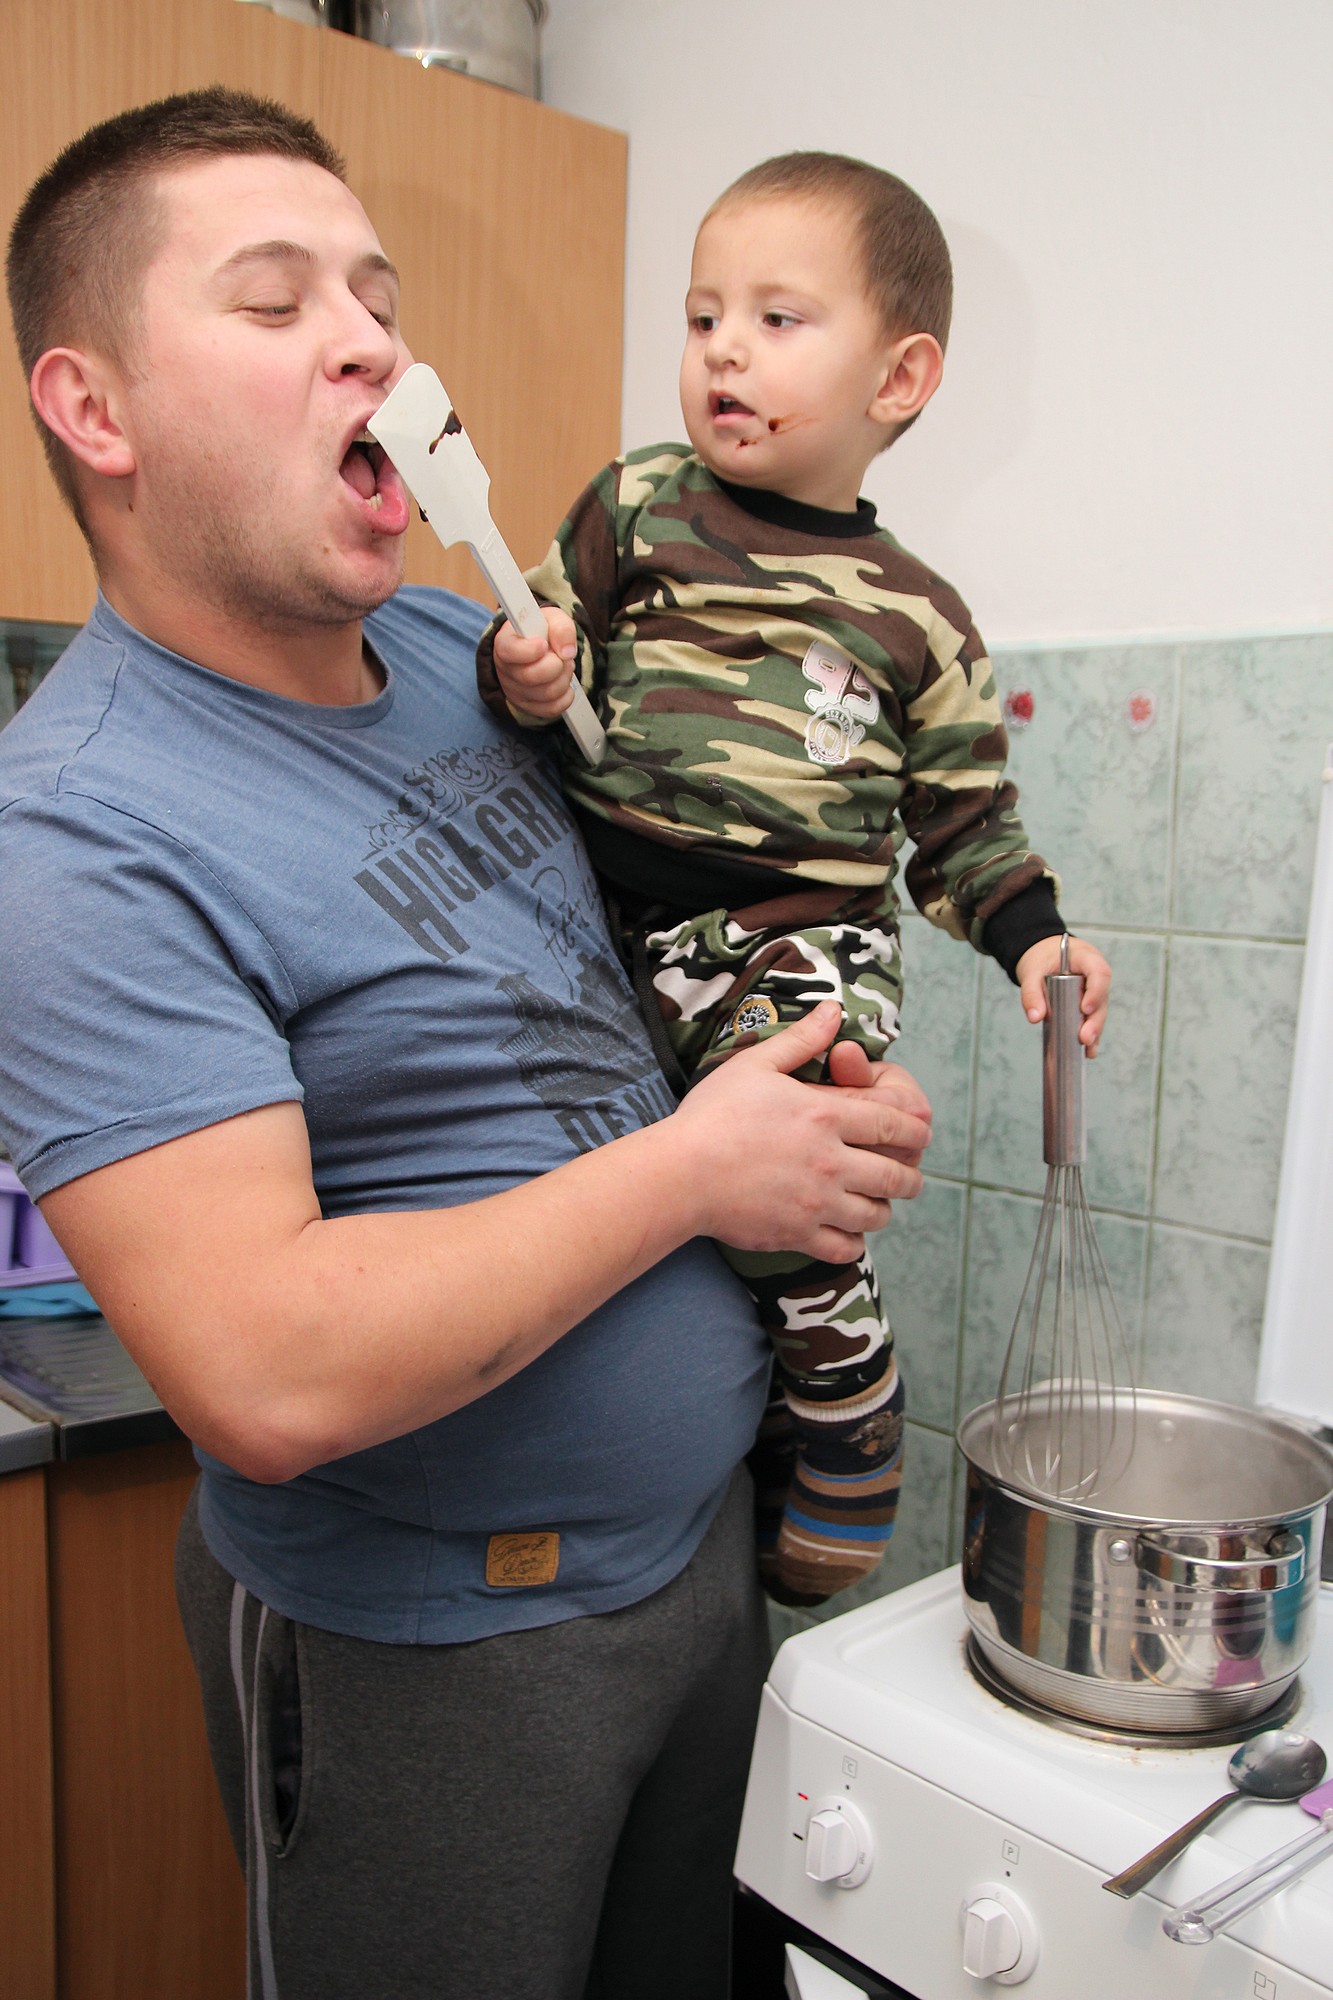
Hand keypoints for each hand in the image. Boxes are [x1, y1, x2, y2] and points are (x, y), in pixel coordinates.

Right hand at [492, 606, 578, 719]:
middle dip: (556, 665)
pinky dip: (566, 696)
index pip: (509, 651)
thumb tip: (567, 652)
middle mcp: (505, 670)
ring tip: (563, 666)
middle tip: (562, 656)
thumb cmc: (541, 632)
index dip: (529, 650)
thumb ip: (561, 627)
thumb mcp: (551, 619)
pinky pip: (553, 708)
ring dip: (564, 678)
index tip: (544, 644)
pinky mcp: (528, 707)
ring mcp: (515, 692)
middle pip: (531, 677)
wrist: (540, 647)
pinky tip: (563, 681)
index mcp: (505, 643)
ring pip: (546, 694)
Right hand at [676, 1003, 929, 1261]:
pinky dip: (854, 1243)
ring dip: (883, 1208)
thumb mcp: (756, 1065)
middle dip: (910, 1176)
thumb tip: (834, 1011)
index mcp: (827, 1115)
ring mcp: (818, 1202)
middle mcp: (832, 1161)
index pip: (895, 1124)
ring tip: (878, 1203)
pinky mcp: (798, 1235)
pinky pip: (846, 1249)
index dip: (915, 1130)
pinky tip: (847, 1232)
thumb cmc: (713, 1115)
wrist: (680, 1173)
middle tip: (909, 1176)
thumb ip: (802, 1039)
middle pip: (897, 1175)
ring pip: (877, 1215)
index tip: (920, 1135)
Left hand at [1015, 934, 1110, 1054]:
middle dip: (1095, 1020)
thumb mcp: (1031, 971)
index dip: (1096, 992)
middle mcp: (1096, 975)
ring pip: (1099, 1012)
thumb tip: (1035, 1017)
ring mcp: (1095, 991)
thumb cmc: (1041, 958)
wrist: (1043, 955)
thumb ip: (1031, 992)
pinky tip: (1089, 1052)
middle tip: (1085, 1038)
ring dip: (1095, 1031)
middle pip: (1102, 999)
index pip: (1099, 973)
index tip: (1085, 1009)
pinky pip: (1092, 1019)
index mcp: (1087, 958)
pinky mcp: (1089, 1003)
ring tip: (1088, 1049)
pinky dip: (1090, 1034)